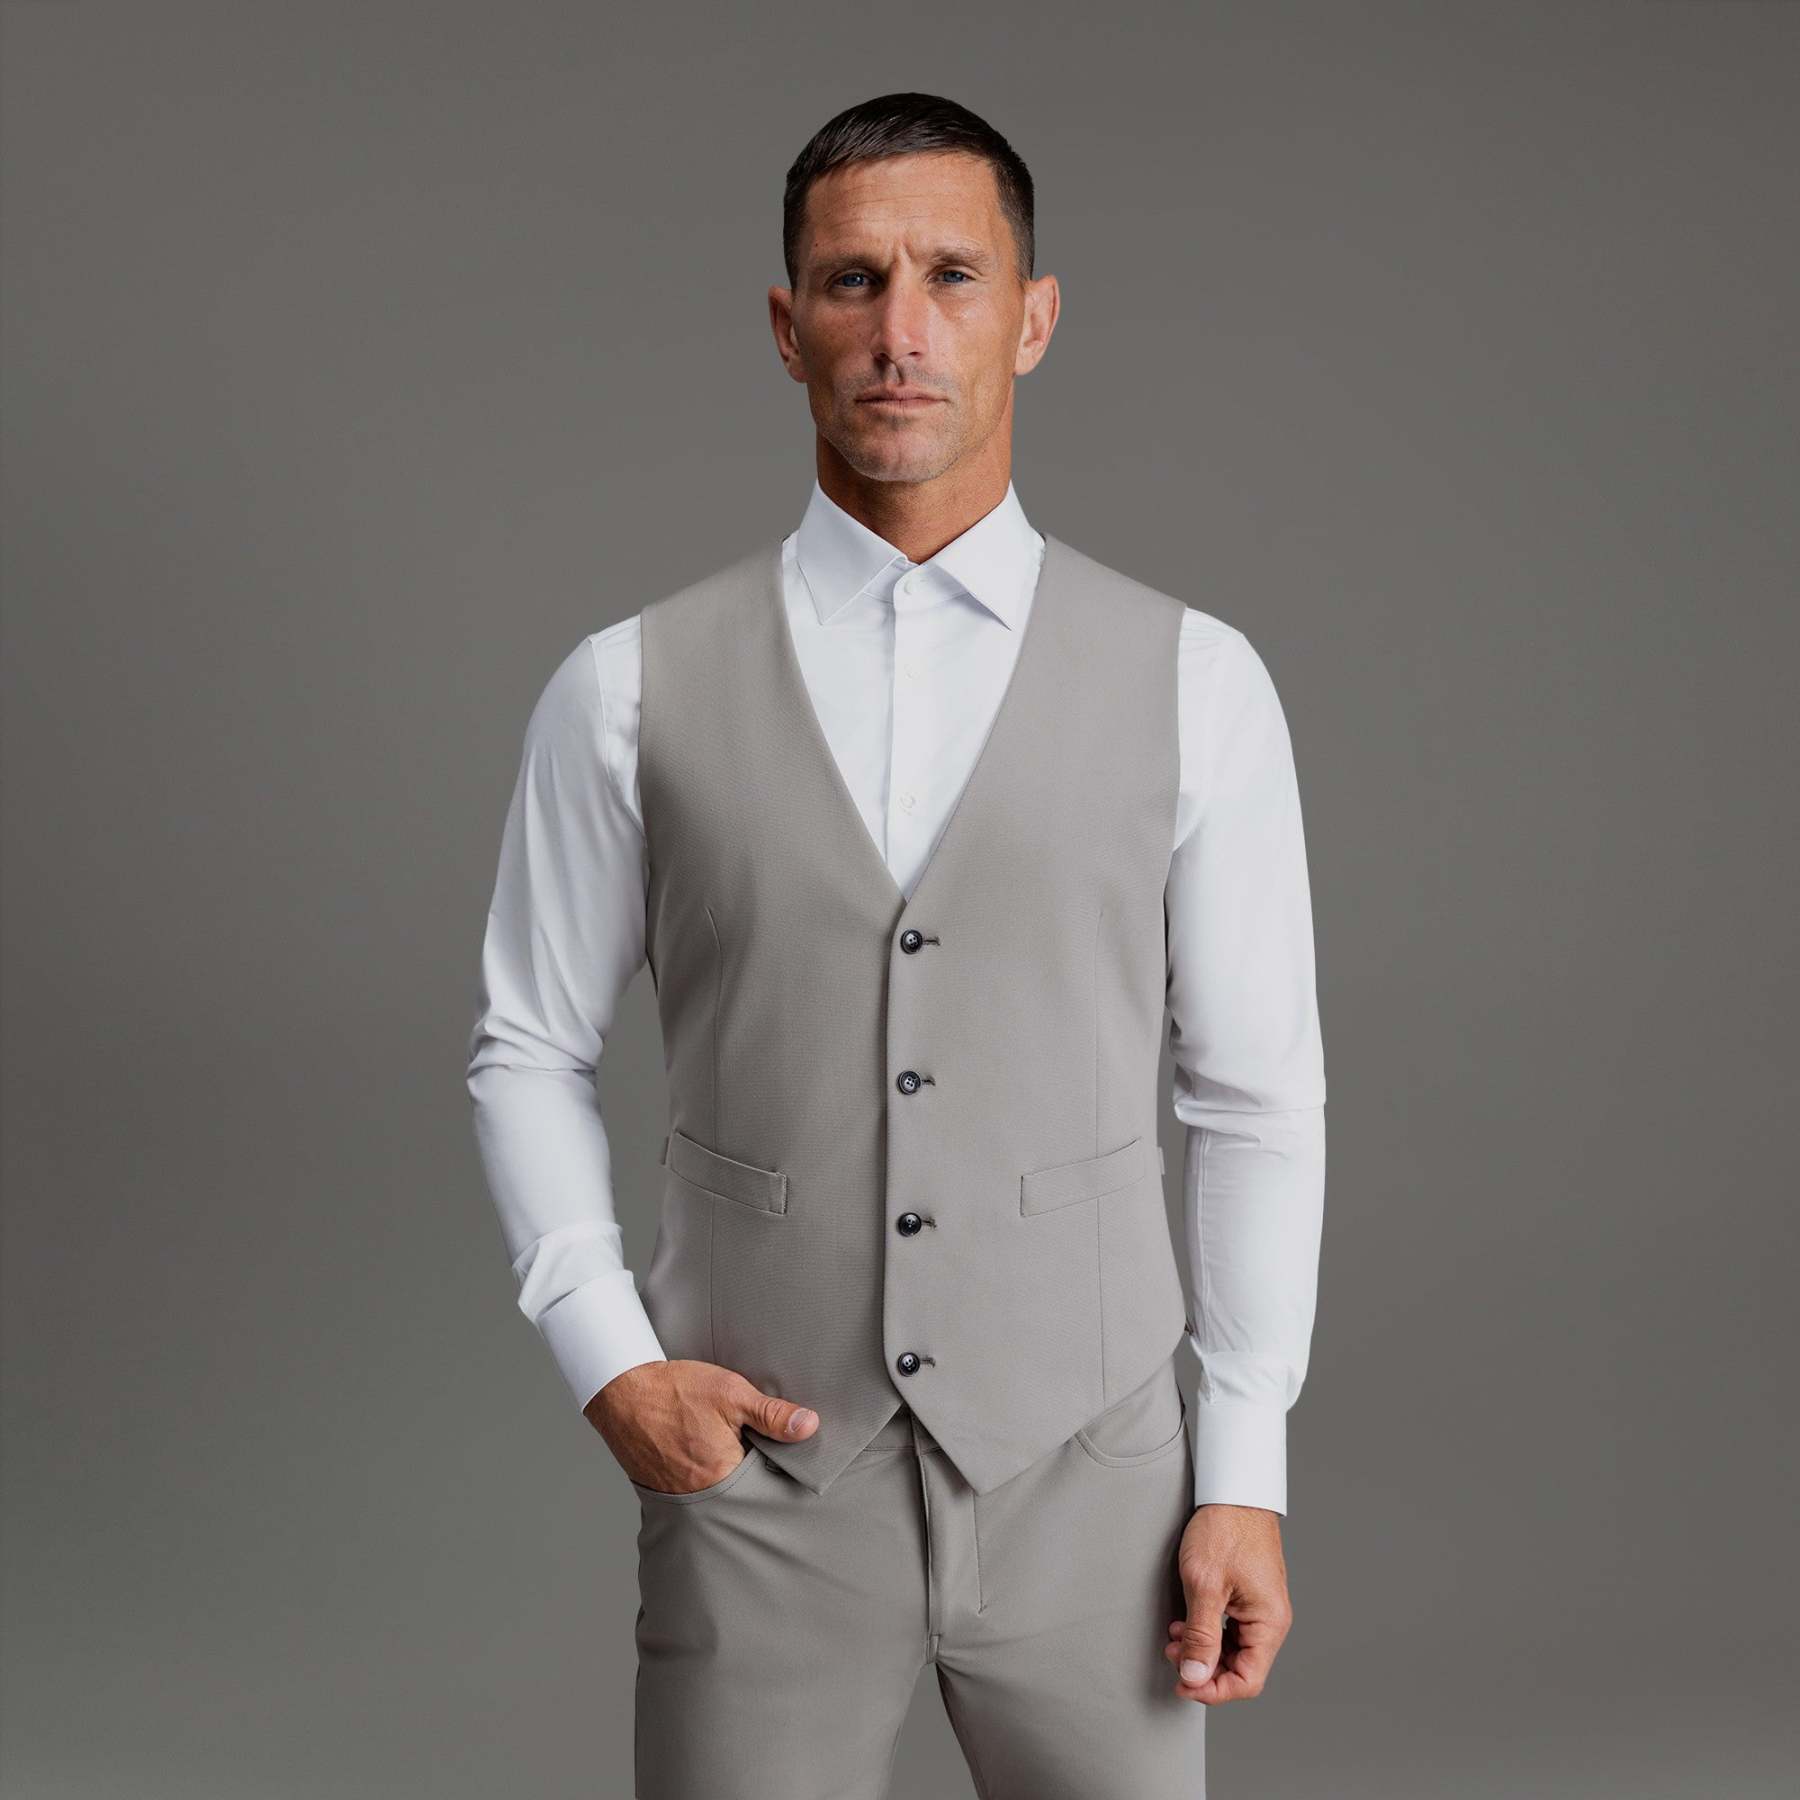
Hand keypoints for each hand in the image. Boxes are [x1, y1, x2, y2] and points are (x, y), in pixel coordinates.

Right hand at [583, 1359, 819, 1494]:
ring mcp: (682, 1493)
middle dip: (755, 1471)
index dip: (779, 1465)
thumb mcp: (731, 1393)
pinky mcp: (666, 1487)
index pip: (767, 1482)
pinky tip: (706, 1448)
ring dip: (730, 1471)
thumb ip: (771, 1414)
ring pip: (721, 1489)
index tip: (788, 1453)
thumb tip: (809, 1427)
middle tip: (756, 1445)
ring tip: (730, 1445)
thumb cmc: (675, 1391)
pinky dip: (706, 1471)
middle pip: (745, 1490)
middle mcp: (703, 1493)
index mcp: (724, 1474)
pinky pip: (698, 1487)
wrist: (622, 1391)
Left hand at [1164, 1504, 1292, 1703]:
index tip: (1184, 1683)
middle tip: (1173, 1655)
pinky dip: (1208, 1632)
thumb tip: (1195, 1677)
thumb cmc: (1224, 1530)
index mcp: (1269, 1623)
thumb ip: (1200, 1636)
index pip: (1248, 1680)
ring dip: (1203, 1650)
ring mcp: (1260, 1607)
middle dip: (1204, 1668)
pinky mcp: (1249, 1595)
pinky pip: (1231, 1628)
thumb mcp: (1205, 1585)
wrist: (1234, 1490)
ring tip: (1175, 1638)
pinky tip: (1186, 1623)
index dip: (1214, 1690)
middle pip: (1240, 1667)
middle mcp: (1270, 1620)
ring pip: (1233, 1649)